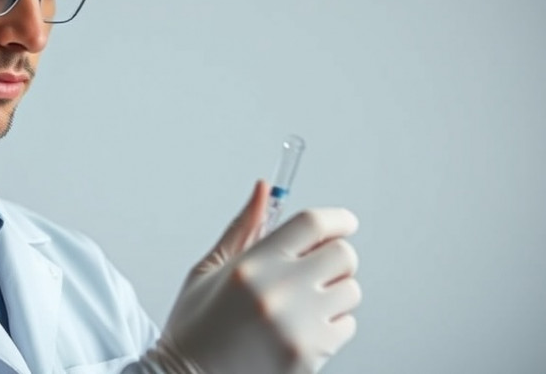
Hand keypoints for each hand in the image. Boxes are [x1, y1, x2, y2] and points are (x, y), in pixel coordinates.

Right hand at [135, 181, 360, 373]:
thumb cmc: (196, 327)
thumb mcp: (209, 269)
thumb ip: (243, 228)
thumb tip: (264, 189)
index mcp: (253, 265)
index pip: (312, 224)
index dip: (336, 218)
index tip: (343, 222)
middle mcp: (279, 292)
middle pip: (343, 254)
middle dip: (335, 257)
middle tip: (317, 267)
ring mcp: (298, 326)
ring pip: (350, 291)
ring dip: (334, 292)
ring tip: (303, 304)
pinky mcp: (309, 355)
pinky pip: (347, 326)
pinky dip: (332, 325)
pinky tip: (301, 329)